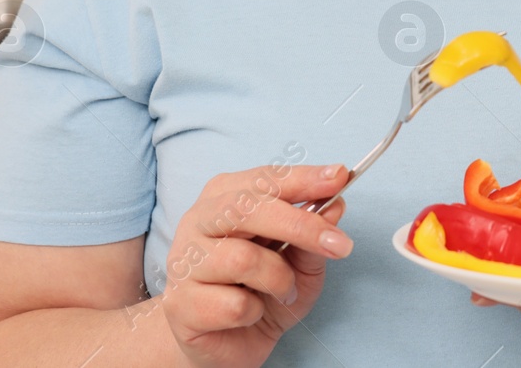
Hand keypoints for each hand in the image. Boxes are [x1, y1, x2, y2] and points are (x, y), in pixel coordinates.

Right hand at [160, 163, 353, 367]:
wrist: (229, 342)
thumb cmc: (264, 290)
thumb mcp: (300, 260)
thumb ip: (315, 232)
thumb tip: (335, 204)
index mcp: (225, 195)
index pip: (266, 178)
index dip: (304, 178)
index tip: (340, 178)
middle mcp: (199, 220)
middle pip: (248, 208)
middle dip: (301, 225)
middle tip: (339, 245)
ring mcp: (183, 261)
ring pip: (243, 259)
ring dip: (279, 280)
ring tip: (284, 292)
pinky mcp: (180, 303)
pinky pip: (234, 304)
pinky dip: (255, 312)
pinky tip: (249, 313)